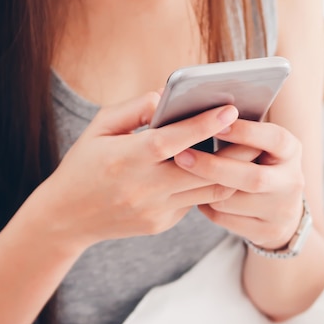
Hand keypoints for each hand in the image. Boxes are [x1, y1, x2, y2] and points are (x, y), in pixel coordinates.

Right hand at [33, 93, 238, 247]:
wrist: (67, 217)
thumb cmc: (83, 165)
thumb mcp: (98, 129)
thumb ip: (134, 110)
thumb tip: (167, 99)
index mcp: (125, 160)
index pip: (171, 142)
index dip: (203, 125)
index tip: (230, 109)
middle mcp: (144, 188)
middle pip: (203, 172)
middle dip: (234, 152)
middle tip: (257, 131)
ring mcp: (155, 211)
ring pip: (207, 192)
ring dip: (229, 171)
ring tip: (245, 150)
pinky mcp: (161, 224)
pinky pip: (193, 203)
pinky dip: (206, 185)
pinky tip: (213, 169)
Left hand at [174, 119, 304, 249]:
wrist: (281, 213)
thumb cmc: (257, 165)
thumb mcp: (259, 145)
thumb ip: (237, 131)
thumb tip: (201, 114)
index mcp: (291, 151)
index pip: (274, 139)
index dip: (246, 132)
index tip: (217, 124)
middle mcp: (291, 180)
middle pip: (252, 177)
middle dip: (213, 166)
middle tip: (180, 156)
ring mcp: (281, 209)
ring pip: (231, 200)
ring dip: (204, 189)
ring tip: (186, 178)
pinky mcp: (267, 231)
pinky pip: (224, 219)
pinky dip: (207, 208)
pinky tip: (199, 197)